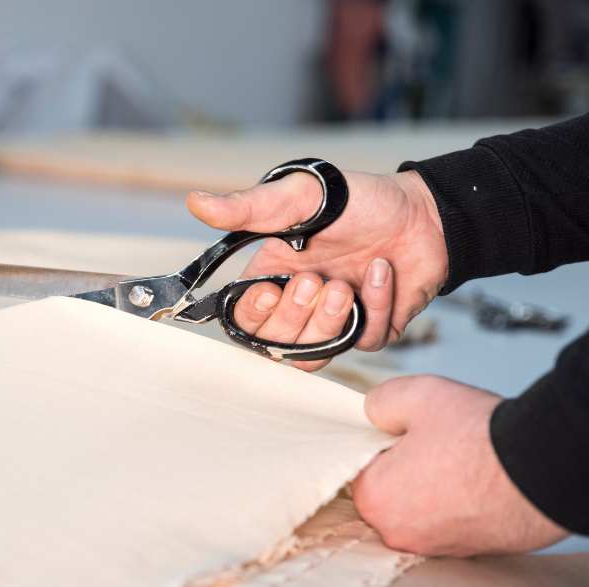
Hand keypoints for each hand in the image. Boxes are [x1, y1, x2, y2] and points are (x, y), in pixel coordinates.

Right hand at [187, 169, 446, 370]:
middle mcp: (300, 304)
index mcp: (273, 275)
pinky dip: (375, 305)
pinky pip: (363, 341)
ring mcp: (335, 321)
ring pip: (314, 355)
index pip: (243, 318)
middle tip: (315, 281)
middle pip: (275, 344)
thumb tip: (196, 202)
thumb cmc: (360, 200)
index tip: (266, 291)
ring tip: (345, 284)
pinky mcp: (371, 329)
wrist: (425, 211)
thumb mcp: (301, 197)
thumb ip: (250, 207)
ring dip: (328, 322)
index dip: (251, 316)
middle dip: (294, 317)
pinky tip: (383, 271)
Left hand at [351, 376, 568, 555]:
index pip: (359, 466)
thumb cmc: (478, 436)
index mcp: (375, 498)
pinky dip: (454, 498)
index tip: (402, 430)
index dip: (379, 442)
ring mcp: (433, 544)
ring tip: (455, 455)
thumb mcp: (413, 395)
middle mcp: (398, 531)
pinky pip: (446, 516)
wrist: (540, 467)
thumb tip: (373, 414)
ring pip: (417, 503)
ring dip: (430, 481)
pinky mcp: (466, 547)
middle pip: (386, 488)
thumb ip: (378, 404)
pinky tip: (471, 475)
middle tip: (431, 440)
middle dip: (403, 463)